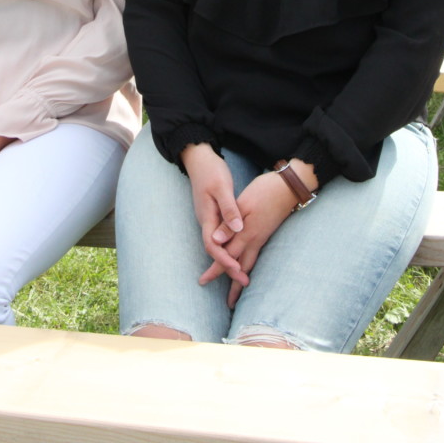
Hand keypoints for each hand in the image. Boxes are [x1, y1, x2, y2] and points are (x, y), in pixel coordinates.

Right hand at [182, 144, 246, 287]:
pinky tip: (237, 253)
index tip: (239, 271)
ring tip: (243, 274)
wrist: (199, 159)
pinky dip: (228, 249)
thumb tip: (237, 229)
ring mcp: (208, 219)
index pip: (214, 246)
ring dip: (229, 260)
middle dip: (228, 268)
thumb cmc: (211, 171)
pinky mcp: (213, 215)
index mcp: (207, 217)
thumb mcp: (221, 187)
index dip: (226, 260)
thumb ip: (229, 209)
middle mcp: (206, 221)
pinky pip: (220, 238)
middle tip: (244, 283)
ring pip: (217, 246)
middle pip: (215, 251)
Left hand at [200, 158, 316, 307]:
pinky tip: (247, 266)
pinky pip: (255, 255)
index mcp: (246, 233)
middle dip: (233, 284)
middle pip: (240, 266)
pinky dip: (249, 265)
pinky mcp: (266, 233)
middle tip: (228, 304)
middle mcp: (255, 240)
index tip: (203, 281)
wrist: (290, 187)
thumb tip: (215, 241)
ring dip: (242, 278)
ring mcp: (262, 237)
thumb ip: (229, 223)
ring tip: (238, 292)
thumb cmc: (265, 191)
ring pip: (250, 263)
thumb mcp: (244, 204)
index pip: (226, 256)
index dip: (215, 269)